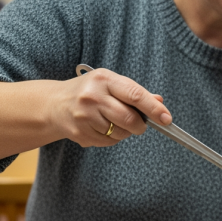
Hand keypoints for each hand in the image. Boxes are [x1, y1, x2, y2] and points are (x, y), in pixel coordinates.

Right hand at [52, 68, 171, 147]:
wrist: (55, 104)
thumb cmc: (90, 91)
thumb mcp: (110, 83)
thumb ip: (135, 92)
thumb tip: (160, 102)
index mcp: (104, 79)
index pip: (135, 94)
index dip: (154, 109)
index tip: (166, 119)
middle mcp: (92, 96)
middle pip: (129, 118)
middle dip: (140, 125)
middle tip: (141, 125)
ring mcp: (84, 115)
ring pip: (120, 133)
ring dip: (125, 132)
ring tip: (114, 122)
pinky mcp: (79, 132)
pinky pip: (108, 142)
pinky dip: (112, 138)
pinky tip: (102, 128)